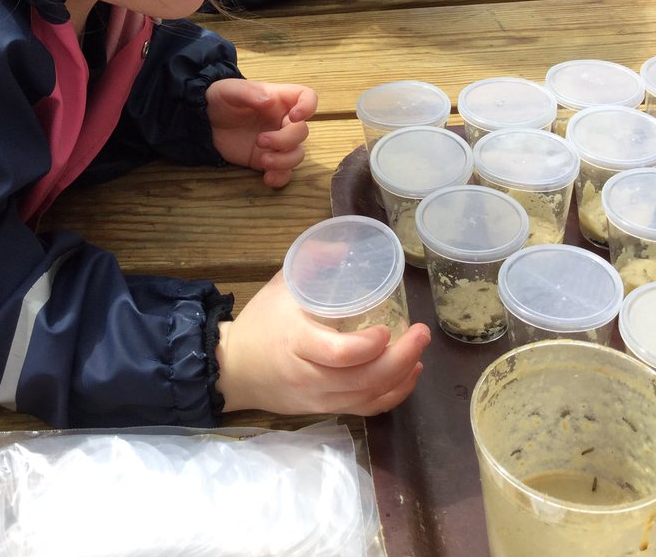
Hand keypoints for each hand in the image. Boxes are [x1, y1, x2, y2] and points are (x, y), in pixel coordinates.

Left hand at [205, 79, 317, 187]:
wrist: (203, 122)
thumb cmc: (219, 99)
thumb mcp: (230, 90)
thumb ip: (249, 93)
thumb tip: (269, 101)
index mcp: (278, 99)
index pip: (307, 97)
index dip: (308, 106)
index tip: (294, 117)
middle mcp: (282, 121)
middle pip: (302, 132)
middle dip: (285, 140)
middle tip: (260, 141)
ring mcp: (276, 142)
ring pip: (297, 154)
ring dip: (285, 161)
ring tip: (263, 161)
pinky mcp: (266, 160)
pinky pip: (284, 172)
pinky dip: (280, 177)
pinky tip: (267, 178)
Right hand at [216, 272, 430, 414]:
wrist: (234, 369)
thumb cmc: (260, 322)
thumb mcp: (281, 285)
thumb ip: (313, 262)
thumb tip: (348, 245)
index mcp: (297, 342)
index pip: (340, 353)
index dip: (370, 345)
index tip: (389, 327)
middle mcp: (310, 376)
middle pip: (363, 380)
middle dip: (401, 359)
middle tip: (421, 333)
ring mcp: (319, 398)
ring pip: (368, 398)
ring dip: (401, 378)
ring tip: (419, 353)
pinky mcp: (324, 410)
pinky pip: (364, 410)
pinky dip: (391, 396)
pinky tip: (407, 377)